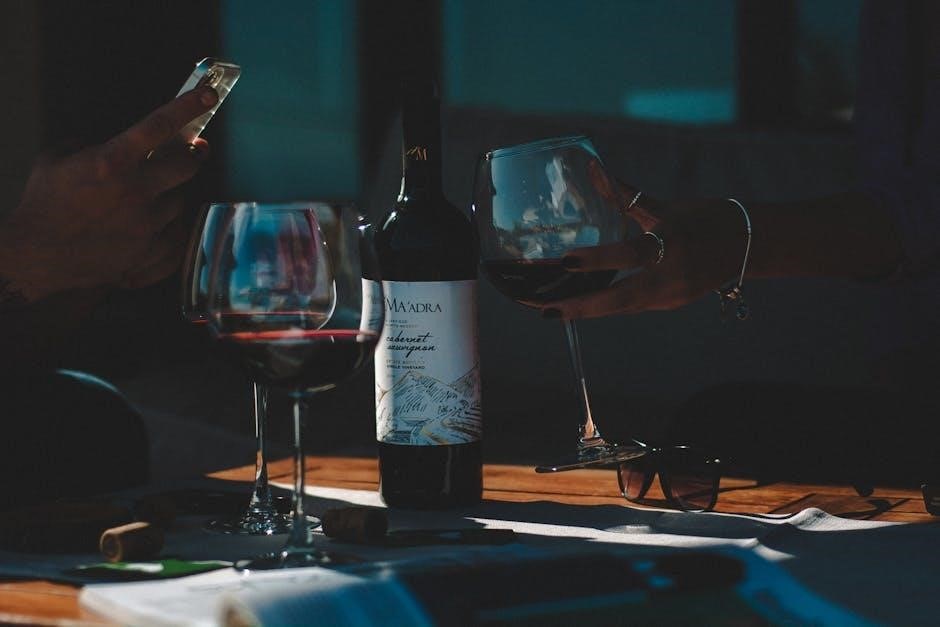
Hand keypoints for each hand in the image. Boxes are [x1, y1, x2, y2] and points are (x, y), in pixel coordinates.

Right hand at [0, 86, 217, 301]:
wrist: (38, 256)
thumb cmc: (44, 204)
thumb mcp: (58, 158)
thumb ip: (94, 144)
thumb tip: (121, 143)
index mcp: (112, 162)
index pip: (160, 125)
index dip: (188, 107)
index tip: (207, 95)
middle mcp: (136, 191)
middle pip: (188, 164)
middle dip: (195, 153)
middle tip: (195, 149)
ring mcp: (147, 224)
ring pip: (181, 200)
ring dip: (171, 192)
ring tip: (151, 194)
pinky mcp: (151, 251)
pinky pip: (177, 233)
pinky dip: (167, 225)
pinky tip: (151, 222)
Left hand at [543, 182, 750, 318]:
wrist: (749, 245)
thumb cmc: (706, 218)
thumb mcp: (665, 207)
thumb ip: (626, 195)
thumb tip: (594, 169)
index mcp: (673, 244)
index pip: (631, 254)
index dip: (598, 259)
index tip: (566, 261)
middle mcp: (672, 276)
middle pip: (621, 299)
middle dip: (582, 307)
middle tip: (545, 310)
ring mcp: (672, 295)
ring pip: (623, 307)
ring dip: (587, 309)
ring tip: (549, 308)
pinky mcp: (670, 304)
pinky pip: (631, 305)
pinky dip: (604, 305)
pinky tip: (576, 304)